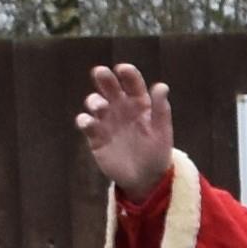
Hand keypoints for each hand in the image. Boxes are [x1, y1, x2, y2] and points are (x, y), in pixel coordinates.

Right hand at [77, 61, 176, 199]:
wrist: (145, 178)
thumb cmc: (157, 152)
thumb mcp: (162, 131)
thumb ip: (161, 109)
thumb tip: (162, 86)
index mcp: (140, 103)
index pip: (132, 83)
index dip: (127, 74)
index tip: (122, 69)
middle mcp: (121, 107)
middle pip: (109, 87)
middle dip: (104, 78)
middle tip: (100, 72)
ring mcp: (107, 120)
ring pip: (95, 102)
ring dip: (94, 100)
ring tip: (101, 107)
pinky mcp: (95, 136)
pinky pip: (86, 124)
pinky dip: (84, 120)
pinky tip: (88, 122)